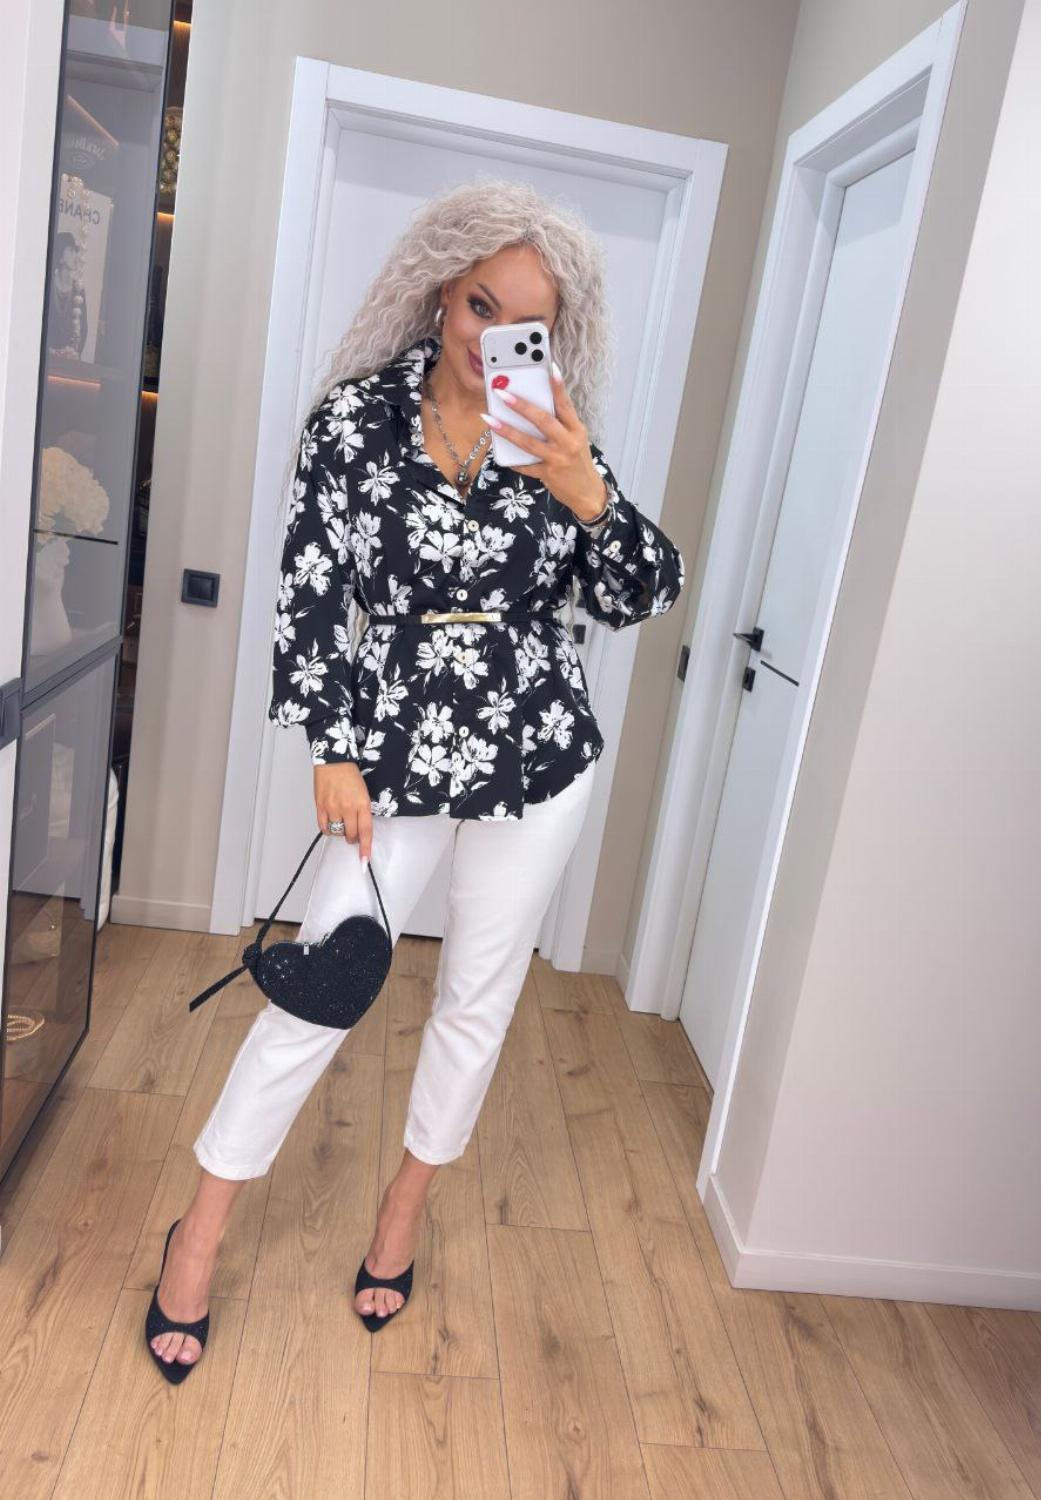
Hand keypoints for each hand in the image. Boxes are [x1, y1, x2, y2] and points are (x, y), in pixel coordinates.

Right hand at [314, 762, 371, 861]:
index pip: (365, 831)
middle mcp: (348, 807)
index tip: (364, 859)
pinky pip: (323, 826)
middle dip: (353, 838)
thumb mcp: (363, 792)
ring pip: (337, 832)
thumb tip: (359, 828)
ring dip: (340, 832)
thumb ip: (362, 811)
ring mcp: (333, 807)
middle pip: (350, 834)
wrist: (334, 761)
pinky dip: (328, 828)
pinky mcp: (320, 806)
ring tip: (341, 822)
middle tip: (353, 834)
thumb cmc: (350, 775)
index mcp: (362, 804)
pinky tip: (330, 823)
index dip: (365, 847)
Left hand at [482, 366, 608, 521]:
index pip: (566, 404)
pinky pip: (525, 465)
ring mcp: (557, 459)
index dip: (558, 386)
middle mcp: (568, 442)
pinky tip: (499, 452)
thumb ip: (560, 424)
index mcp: (576, 429)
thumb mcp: (575, 439)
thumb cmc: (577, 461)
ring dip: (506, 430)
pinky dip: (512, 459)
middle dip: (521, 405)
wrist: (587, 492)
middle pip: (543, 420)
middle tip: (502, 393)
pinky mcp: (548, 474)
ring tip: (489, 419)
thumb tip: (534, 406)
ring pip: (528, 442)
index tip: (550, 367)